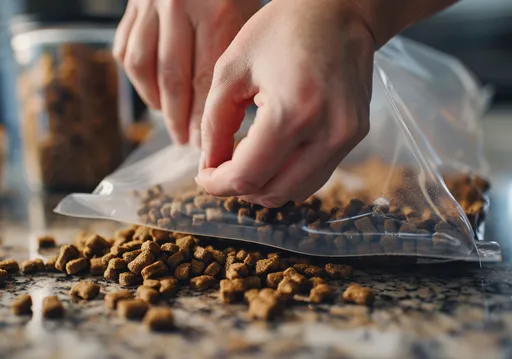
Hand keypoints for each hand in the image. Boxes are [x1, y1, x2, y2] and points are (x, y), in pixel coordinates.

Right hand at [113, 0, 259, 145]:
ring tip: (168, 119)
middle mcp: (178, 5)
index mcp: (216, 10)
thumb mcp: (247, 11)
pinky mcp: (132, 3)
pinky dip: (136, 76)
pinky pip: (126, 48)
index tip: (204, 142)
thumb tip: (228, 104)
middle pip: (173, 79)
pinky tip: (152, 90)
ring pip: (143, 67)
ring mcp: (149, 3)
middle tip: (184, 140)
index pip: (204, 79)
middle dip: (178, 118)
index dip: (202, 117)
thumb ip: (234, 51)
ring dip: (155, 101)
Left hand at [196, 0, 374, 207]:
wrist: (339, 10)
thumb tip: (210, 166)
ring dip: (263, 187)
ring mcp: (346, 137)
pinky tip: (268, 158)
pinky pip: (315, 176)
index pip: (248, 175)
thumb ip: (214, 123)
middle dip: (238, 188)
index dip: (218, 184)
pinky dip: (286, 176)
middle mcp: (327, 132)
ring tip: (242, 165)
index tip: (202, 176)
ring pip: (295, 191)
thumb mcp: (231, 70)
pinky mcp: (355, 136)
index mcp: (292, 111)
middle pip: (272, 191)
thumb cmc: (281, 29)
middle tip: (218, 170)